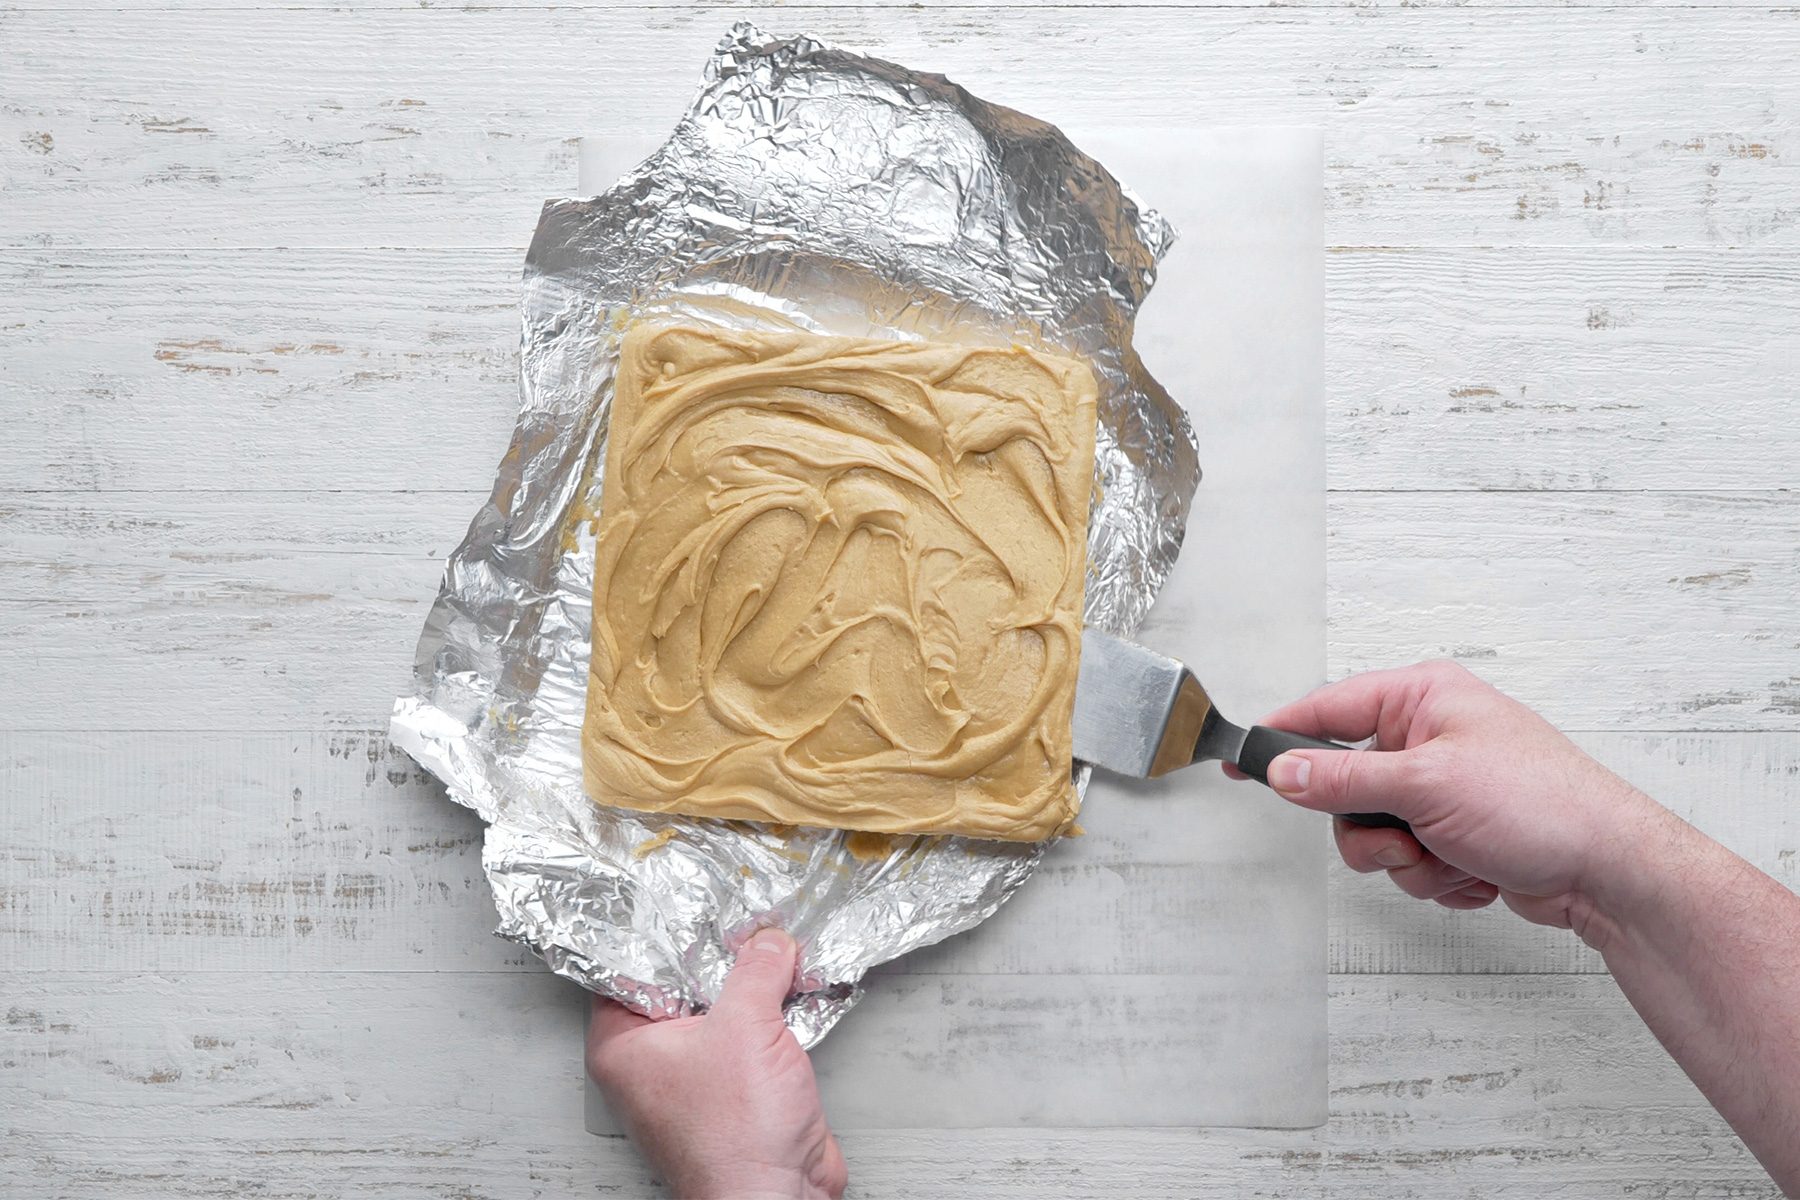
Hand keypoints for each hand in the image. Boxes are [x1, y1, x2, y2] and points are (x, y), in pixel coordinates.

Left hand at [587, 928, 847, 1199]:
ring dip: (754, 985)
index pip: (630, 965)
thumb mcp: (745, 1026)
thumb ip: (757, 969)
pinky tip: (796, 990)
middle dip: (720, 954)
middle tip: (743, 915)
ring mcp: (696, 1076)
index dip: (662, 929)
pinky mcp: (738, 1089)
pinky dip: (776, 1016)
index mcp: (623, 1044)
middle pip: (683, 983)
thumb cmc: (735, 1140)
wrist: (779, 1199)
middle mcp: (652, 1061)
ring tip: (776, 946)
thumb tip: (768, 942)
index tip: (687, 895)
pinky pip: (754, 1036)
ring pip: (723, 1009)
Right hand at [1244, 661, 1678, 945]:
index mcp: (1422, 699)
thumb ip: (1343, 777)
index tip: (1241, 762)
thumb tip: (1285, 771)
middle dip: (1373, 831)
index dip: (1281, 738)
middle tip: (1403, 839)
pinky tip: (1476, 871)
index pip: (1327, 709)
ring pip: (1374, 835)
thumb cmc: (1543, 804)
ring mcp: (1443, 788)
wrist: (1607, 870)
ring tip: (1454, 858)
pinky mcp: (1456, 833)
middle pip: (1345, 787)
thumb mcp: (1426, 784)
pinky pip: (1409, 862)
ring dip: (1408, 862)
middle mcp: (1429, 737)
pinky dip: (1437, 878)